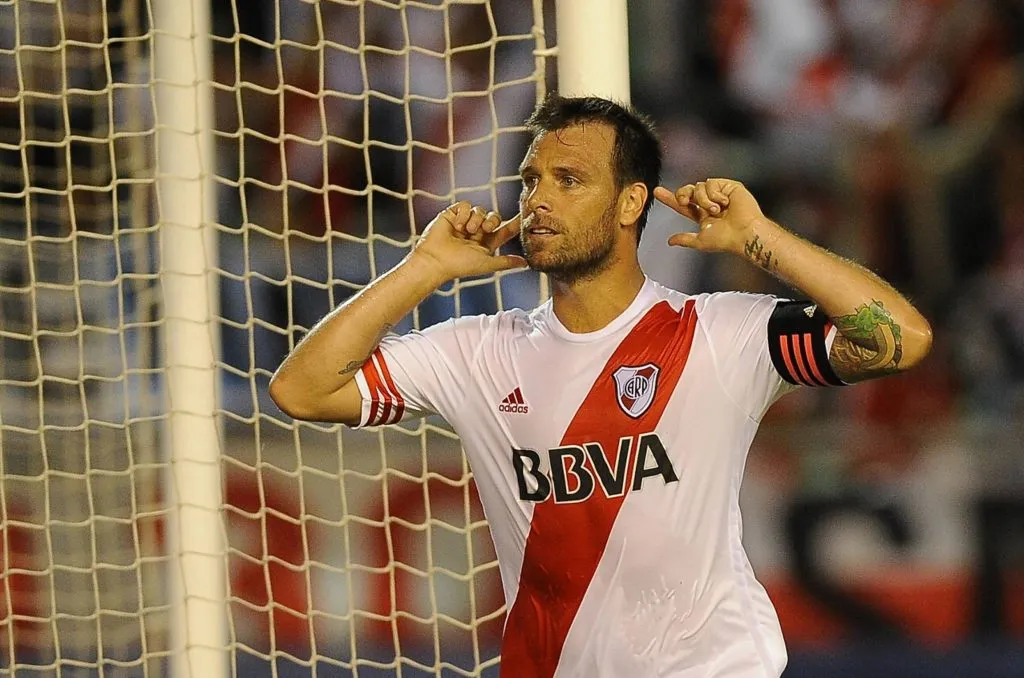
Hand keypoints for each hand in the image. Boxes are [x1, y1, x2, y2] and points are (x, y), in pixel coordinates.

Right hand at [411, 202, 527, 282]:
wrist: (436, 260)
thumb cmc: (460, 266)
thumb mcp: (486, 263)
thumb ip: (506, 262)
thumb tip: (526, 263)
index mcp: (487, 243)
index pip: (505, 230)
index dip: (516, 223)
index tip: (527, 215)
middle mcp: (477, 231)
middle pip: (494, 217)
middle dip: (492, 221)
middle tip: (483, 230)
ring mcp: (465, 222)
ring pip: (480, 210)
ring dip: (476, 219)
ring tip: (467, 231)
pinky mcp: (453, 214)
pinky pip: (466, 205)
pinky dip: (464, 214)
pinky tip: (457, 225)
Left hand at [653, 179, 766, 255]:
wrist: (744, 233)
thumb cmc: (726, 240)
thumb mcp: (701, 241)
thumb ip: (685, 239)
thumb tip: (670, 241)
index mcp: (703, 214)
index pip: (683, 205)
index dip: (669, 199)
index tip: (656, 192)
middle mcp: (710, 202)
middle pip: (688, 191)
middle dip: (682, 195)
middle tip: (685, 202)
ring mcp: (719, 193)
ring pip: (698, 187)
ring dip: (704, 200)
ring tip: (717, 211)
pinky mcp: (728, 186)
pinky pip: (711, 183)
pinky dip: (715, 194)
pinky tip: (725, 203)